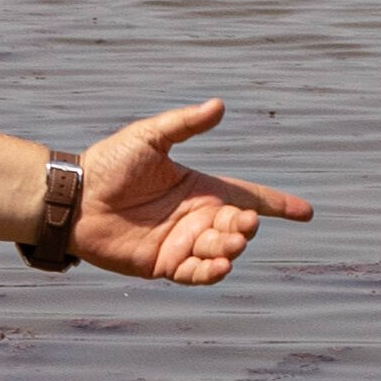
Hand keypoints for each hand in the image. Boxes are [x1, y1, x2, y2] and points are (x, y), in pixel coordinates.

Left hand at [72, 101, 311, 284]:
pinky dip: (212, 273)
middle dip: (246, 227)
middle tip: (242, 223)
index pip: (249, 197)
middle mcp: (197, 218)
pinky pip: (197, 274)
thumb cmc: (109, 164)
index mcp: (201, 189)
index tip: (306, 212)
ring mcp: (182, 244)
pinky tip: (221, 266)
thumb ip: (184, 125)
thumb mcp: (149, 137)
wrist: (74, 198)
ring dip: (231, 248)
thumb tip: (218, 105)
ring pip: (223, 251)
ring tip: (229, 242)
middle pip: (239, 227)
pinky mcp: (165, 265)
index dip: (277, 204)